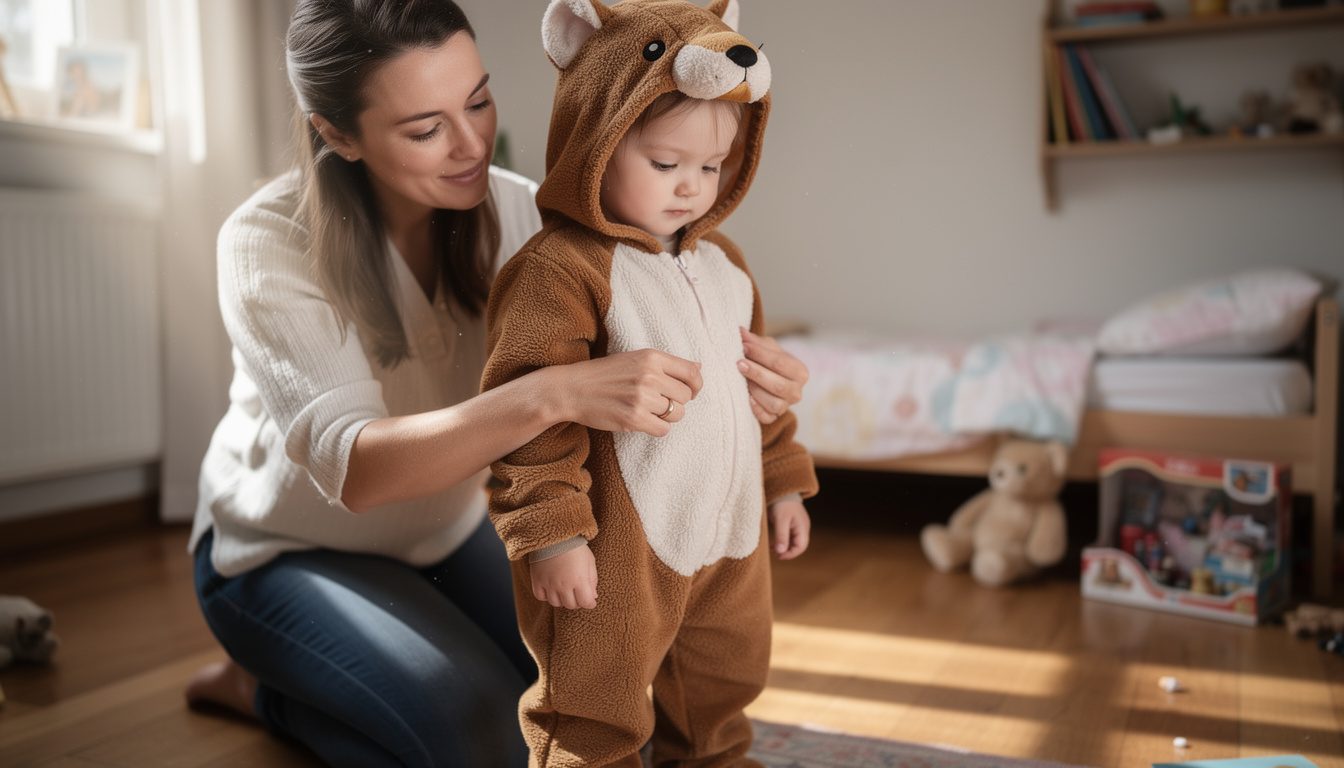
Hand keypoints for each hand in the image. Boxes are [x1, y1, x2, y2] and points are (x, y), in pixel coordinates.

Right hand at [530, 544, 598, 608]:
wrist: (555, 534)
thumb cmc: (576, 547)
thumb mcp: (590, 561)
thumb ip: (592, 581)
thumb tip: (593, 597)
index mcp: (579, 580)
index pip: (586, 603)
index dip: (590, 603)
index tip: (590, 600)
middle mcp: (564, 585)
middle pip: (571, 605)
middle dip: (577, 602)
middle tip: (578, 594)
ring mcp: (549, 583)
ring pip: (555, 603)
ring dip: (562, 600)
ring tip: (565, 591)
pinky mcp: (537, 579)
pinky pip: (540, 596)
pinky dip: (546, 596)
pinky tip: (551, 589)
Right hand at [556, 349, 702, 437]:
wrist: (573, 389)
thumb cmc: (605, 374)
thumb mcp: (636, 358)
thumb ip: (667, 364)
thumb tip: (699, 367)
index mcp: (652, 357)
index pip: (692, 373)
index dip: (696, 386)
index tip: (690, 391)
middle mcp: (649, 376)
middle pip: (686, 396)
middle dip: (677, 402)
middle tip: (659, 402)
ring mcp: (642, 398)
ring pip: (677, 414)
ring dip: (667, 416)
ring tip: (649, 410)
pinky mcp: (634, 419)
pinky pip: (663, 429)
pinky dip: (657, 428)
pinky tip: (643, 420)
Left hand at [738, 328, 808, 424]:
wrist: (770, 378)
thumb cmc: (770, 361)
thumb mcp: (767, 348)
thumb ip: (756, 341)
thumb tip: (741, 332)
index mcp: (800, 372)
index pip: (780, 363)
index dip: (760, 355)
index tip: (744, 347)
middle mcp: (797, 391)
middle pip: (778, 385)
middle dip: (756, 373)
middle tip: (739, 363)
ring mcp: (787, 406)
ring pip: (773, 404)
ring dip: (755, 391)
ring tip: (742, 380)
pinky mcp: (775, 417)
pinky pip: (767, 417)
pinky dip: (756, 408)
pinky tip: (747, 397)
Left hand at [767, 498, 809, 559]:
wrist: (781, 491)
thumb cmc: (782, 504)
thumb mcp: (780, 520)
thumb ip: (781, 536)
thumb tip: (780, 552)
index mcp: (802, 527)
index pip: (801, 547)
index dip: (791, 554)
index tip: (779, 556)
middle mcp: (802, 528)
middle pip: (797, 546)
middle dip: (787, 551)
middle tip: (774, 553)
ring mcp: (797, 526)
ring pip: (792, 542)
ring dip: (783, 547)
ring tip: (772, 548)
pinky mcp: (791, 524)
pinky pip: (788, 537)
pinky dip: (782, 542)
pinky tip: (773, 543)